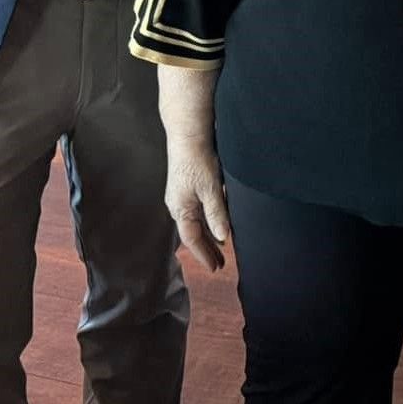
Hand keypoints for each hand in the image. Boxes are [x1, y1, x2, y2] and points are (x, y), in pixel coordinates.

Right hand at [164, 136, 229, 272]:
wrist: (188, 135)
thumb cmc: (197, 161)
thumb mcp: (210, 189)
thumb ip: (217, 213)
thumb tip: (224, 237)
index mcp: (180, 210)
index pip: (193, 239)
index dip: (205, 254)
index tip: (216, 268)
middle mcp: (178, 206)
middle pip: (194, 233)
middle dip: (207, 249)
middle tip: (221, 263)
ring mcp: (182, 196)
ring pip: (196, 222)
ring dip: (209, 234)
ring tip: (222, 247)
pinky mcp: (188, 186)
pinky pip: (198, 210)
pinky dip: (208, 220)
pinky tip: (218, 221)